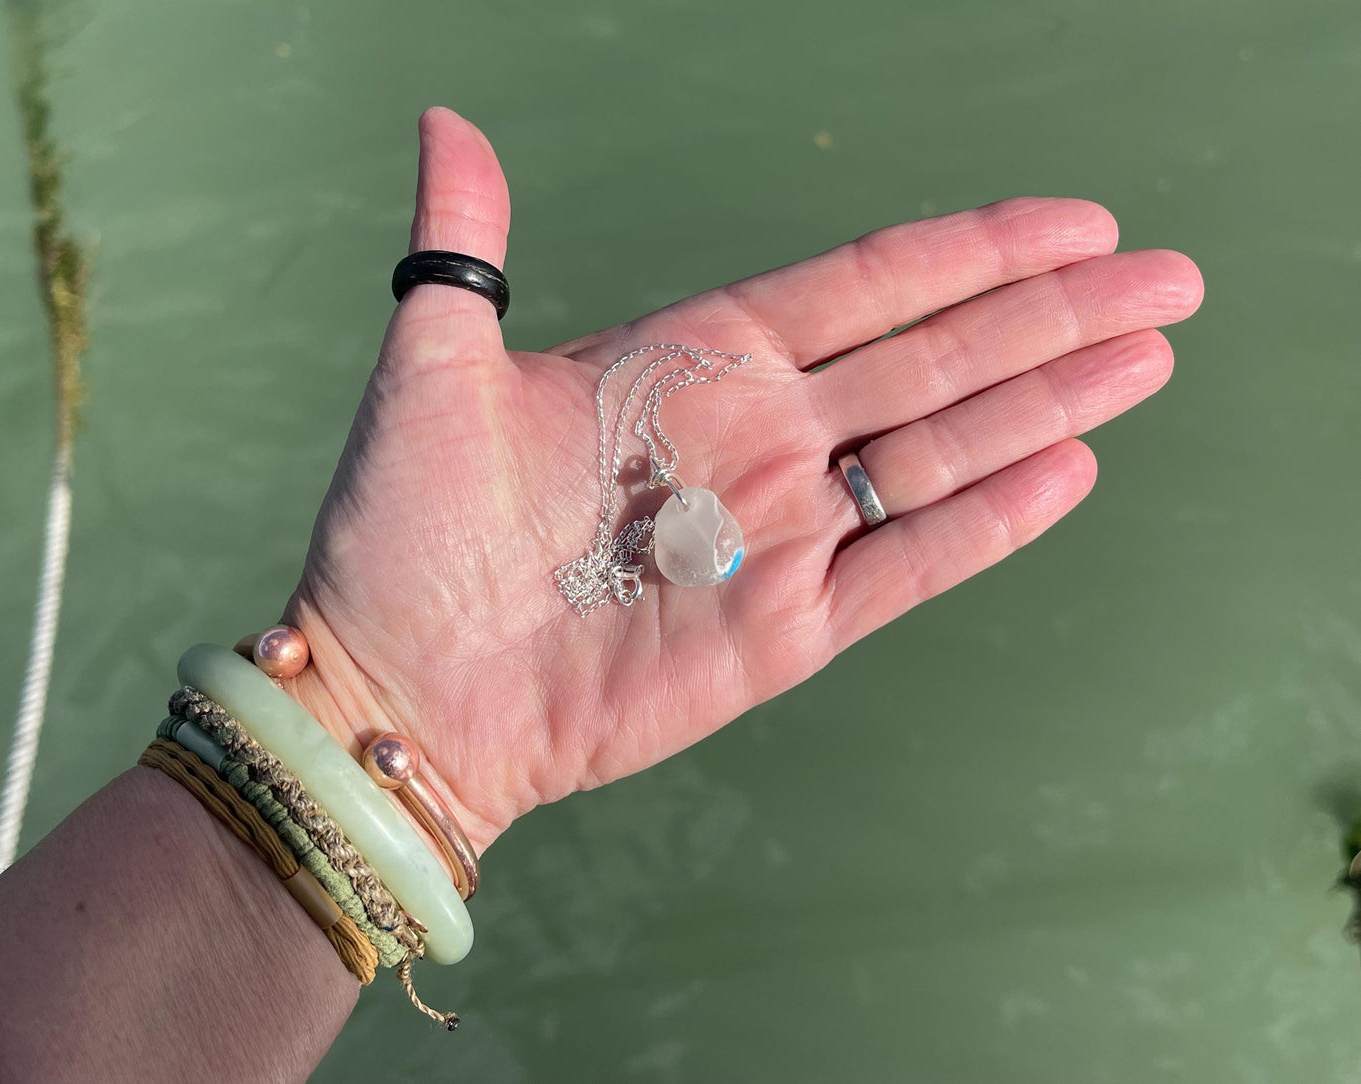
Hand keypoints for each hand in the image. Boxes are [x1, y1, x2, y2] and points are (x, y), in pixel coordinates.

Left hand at [280, 107, 1202, 850]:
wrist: (404, 686)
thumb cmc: (406, 529)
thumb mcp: (432, 367)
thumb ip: (465, 246)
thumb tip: (447, 117)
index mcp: (694, 362)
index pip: (865, 287)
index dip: (972, 250)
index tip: (1072, 222)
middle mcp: (756, 438)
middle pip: (935, 359)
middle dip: (1052, 315)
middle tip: (1166, 274)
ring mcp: (781, 535)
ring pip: (943, 452)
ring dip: (1048, 401)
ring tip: (1148, 354)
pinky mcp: (786, 630)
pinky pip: (909, 564)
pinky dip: (989, 520)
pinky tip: (1068, 466)